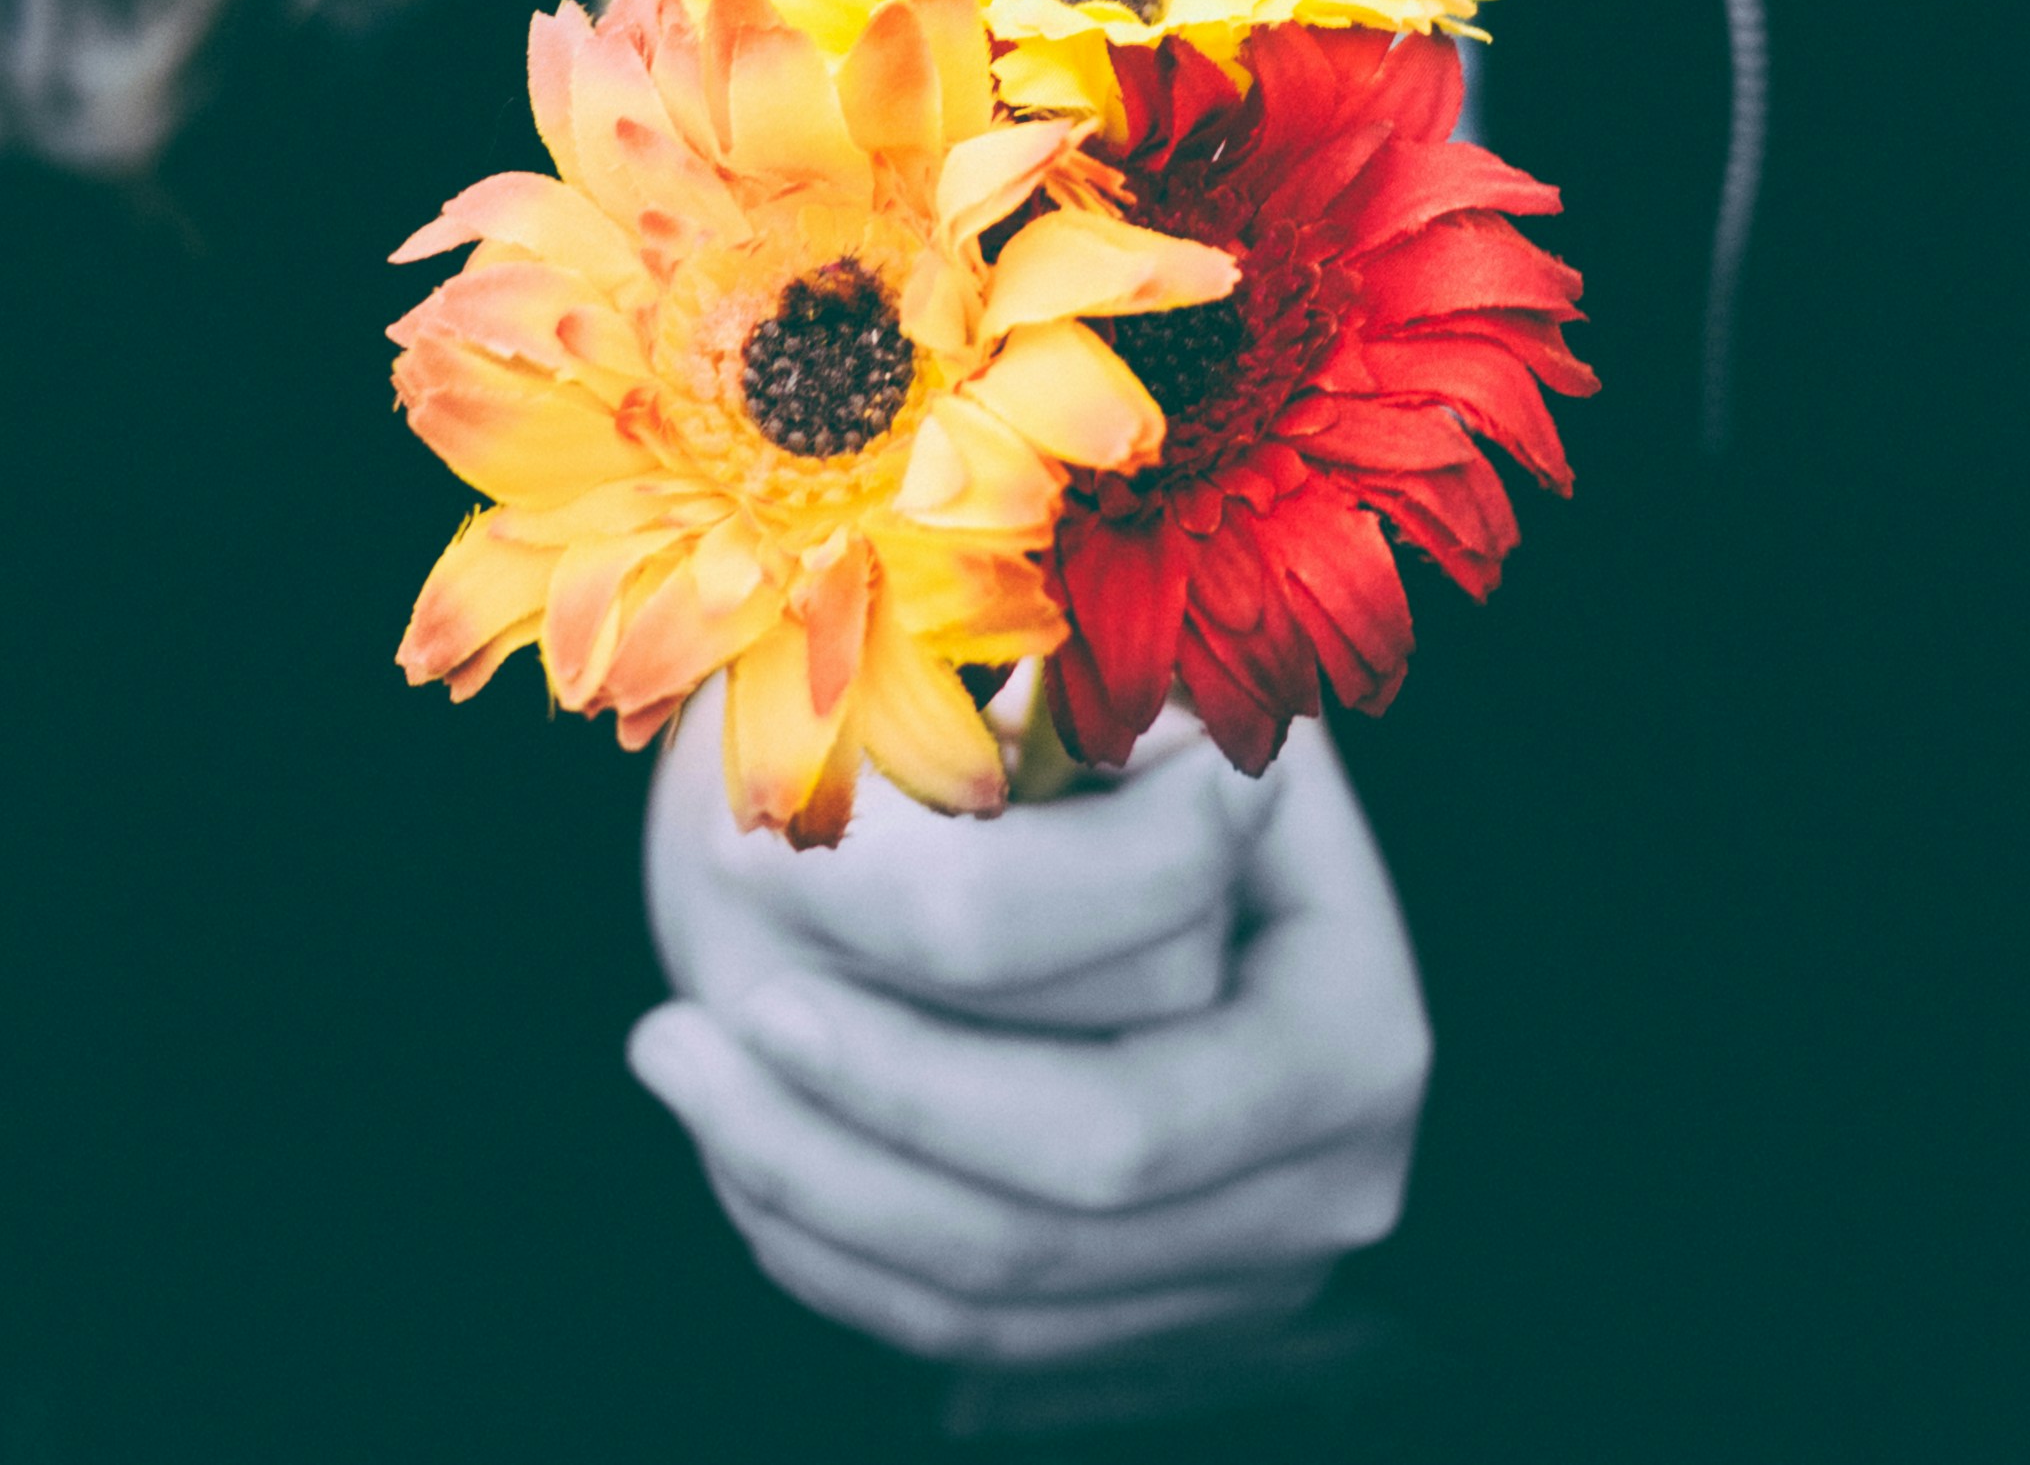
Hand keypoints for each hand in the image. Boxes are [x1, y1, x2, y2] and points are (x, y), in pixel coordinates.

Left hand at [629, 704, 1429, 1366]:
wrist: (1154, 866)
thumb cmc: (1122, 744)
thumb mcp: (1124, 694)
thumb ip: (1085, 718)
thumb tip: (1005, 751)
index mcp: (1358, 1011)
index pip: (1140, 1010)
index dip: (954, 968)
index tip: (756, 881)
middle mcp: (1336, 1172)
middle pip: (1084, 1169)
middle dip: (867, 1105)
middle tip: (679, 1024)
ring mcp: (1246, 1275)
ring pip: (1001, 1278)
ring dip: (807, 1180)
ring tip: (671, 1054)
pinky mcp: (1141, 1330)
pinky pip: (965, 1336)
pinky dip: (830, 1248)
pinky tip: (731, 1143)